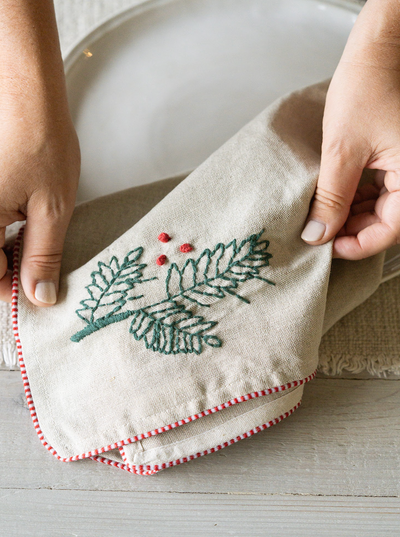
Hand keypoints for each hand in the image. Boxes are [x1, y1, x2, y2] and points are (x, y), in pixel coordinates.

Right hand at [0, 83, 79, 304]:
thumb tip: (39, 296)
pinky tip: (22, 224)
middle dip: (9, 269)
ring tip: (33, 237)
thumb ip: (43, 256)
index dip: (13, 289)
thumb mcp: (53, 209)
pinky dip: (3, 232)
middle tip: (38, 262)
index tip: (38, 290)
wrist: (28, 96)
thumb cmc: (42, 144)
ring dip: (7, 251)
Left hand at [301, 0, 399, 259]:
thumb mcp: (342, 151)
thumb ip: (331, 198)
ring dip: (350, 215)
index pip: (390, 230)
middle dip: (351, 229)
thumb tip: (318, 235)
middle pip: (385, 222)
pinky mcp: (394, 161)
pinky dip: (355, 198)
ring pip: (380, 209)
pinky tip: (333, 198)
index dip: (357, 245)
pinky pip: (378, 191)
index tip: (327, 248)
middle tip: (319, 232)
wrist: (375, 54)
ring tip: (321, 215)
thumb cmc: (366, 90)